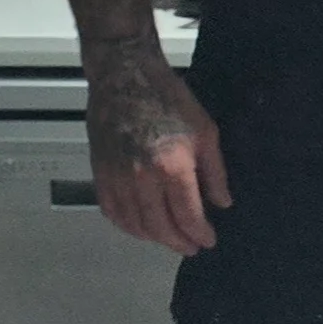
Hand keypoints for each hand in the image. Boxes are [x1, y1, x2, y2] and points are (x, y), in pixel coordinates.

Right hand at [85, 40, 231, 257]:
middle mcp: (142, 179)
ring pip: (135, 225)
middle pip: (160, 227)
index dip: (199, 233)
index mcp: (172, 166)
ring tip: (169, 239)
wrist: (125, 76)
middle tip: (191, 247)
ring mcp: (117, 178)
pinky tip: (141, 227)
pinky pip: (112, 212)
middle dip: (178, 242)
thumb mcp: (205, 130)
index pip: (187, 216)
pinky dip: (127, 226)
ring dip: (154, 238)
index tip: (208, 240)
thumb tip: (222, 203)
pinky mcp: (100, 174)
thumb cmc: (169, 98)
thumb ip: (215, 171)